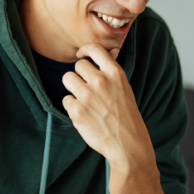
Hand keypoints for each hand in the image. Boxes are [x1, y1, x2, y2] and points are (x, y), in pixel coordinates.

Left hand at [61, 44, 154, 169]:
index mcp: (115, 74)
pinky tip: (85, 115)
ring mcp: (87, 96)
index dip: (85, 50)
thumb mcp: (124, 89)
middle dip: (80, 76)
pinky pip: (65, 99)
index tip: (81, 55)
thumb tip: (111, 50)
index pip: (94, 49)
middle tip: (88, 90)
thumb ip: (113, 70)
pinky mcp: (76, 111)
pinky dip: (72, 107)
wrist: (127, 144)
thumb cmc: (127, 116)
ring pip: (67, 78)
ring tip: (85, 101)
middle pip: (78, 66)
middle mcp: (101, 82)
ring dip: (73, 88)